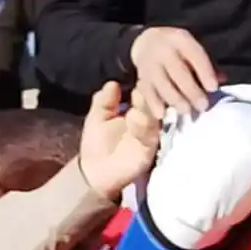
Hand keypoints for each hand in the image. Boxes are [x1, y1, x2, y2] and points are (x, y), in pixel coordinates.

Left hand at [78, 82, 160, 199]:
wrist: (95, 172)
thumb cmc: (96, 143)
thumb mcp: (97, 117)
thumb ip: (104, 100)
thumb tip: (113, 82)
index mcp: (135, 109)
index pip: (144, 92)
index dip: (143, 84)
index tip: (140, 77)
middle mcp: (147, 119)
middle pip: (153, 102)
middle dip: (148, 95)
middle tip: (139, 91)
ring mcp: (150, 133)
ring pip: (154, 116)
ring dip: (146, 109)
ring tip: (135, 106)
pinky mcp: (150, 148)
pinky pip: (151, 134)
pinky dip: (143, 126)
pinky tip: (134, 119)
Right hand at [130, 26, 219, 118]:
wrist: (147, 41)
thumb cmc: (178, 50)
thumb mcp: (192, 49)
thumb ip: (207, 65)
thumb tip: (222, 80)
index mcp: (182, 40)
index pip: (195, 55)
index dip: (205, 72)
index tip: (213, 88)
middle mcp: (164, 50)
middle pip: (178, 72)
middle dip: (191, 91)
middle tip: (203, 106)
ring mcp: (150, 63)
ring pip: (162, 83)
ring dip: (175, 99)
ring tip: (186, 111)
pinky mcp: (142, 76)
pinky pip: (146, 91)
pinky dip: (154, 103)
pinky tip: (162, 114)